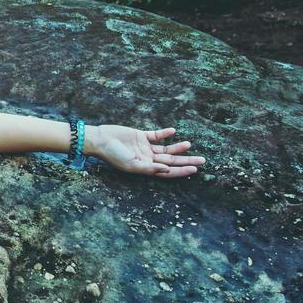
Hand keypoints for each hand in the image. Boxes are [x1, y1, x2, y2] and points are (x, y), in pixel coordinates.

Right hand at [87, 124, 203, 177]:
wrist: (100, 139)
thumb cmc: (113, 155)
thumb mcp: (131, 164)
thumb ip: (149, 168)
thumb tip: (167, 169)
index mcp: (146, 167)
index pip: (168, 171)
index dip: (182, 171)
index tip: (195, 170)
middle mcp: (147, 158)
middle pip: (171, 160)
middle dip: (186, 160)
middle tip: (203, 160)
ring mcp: (144, 147)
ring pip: (166, 148)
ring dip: (178, 147)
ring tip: (189, 144)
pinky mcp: (140, 135)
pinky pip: (155, 135)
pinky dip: (164, 133)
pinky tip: (173, 131)